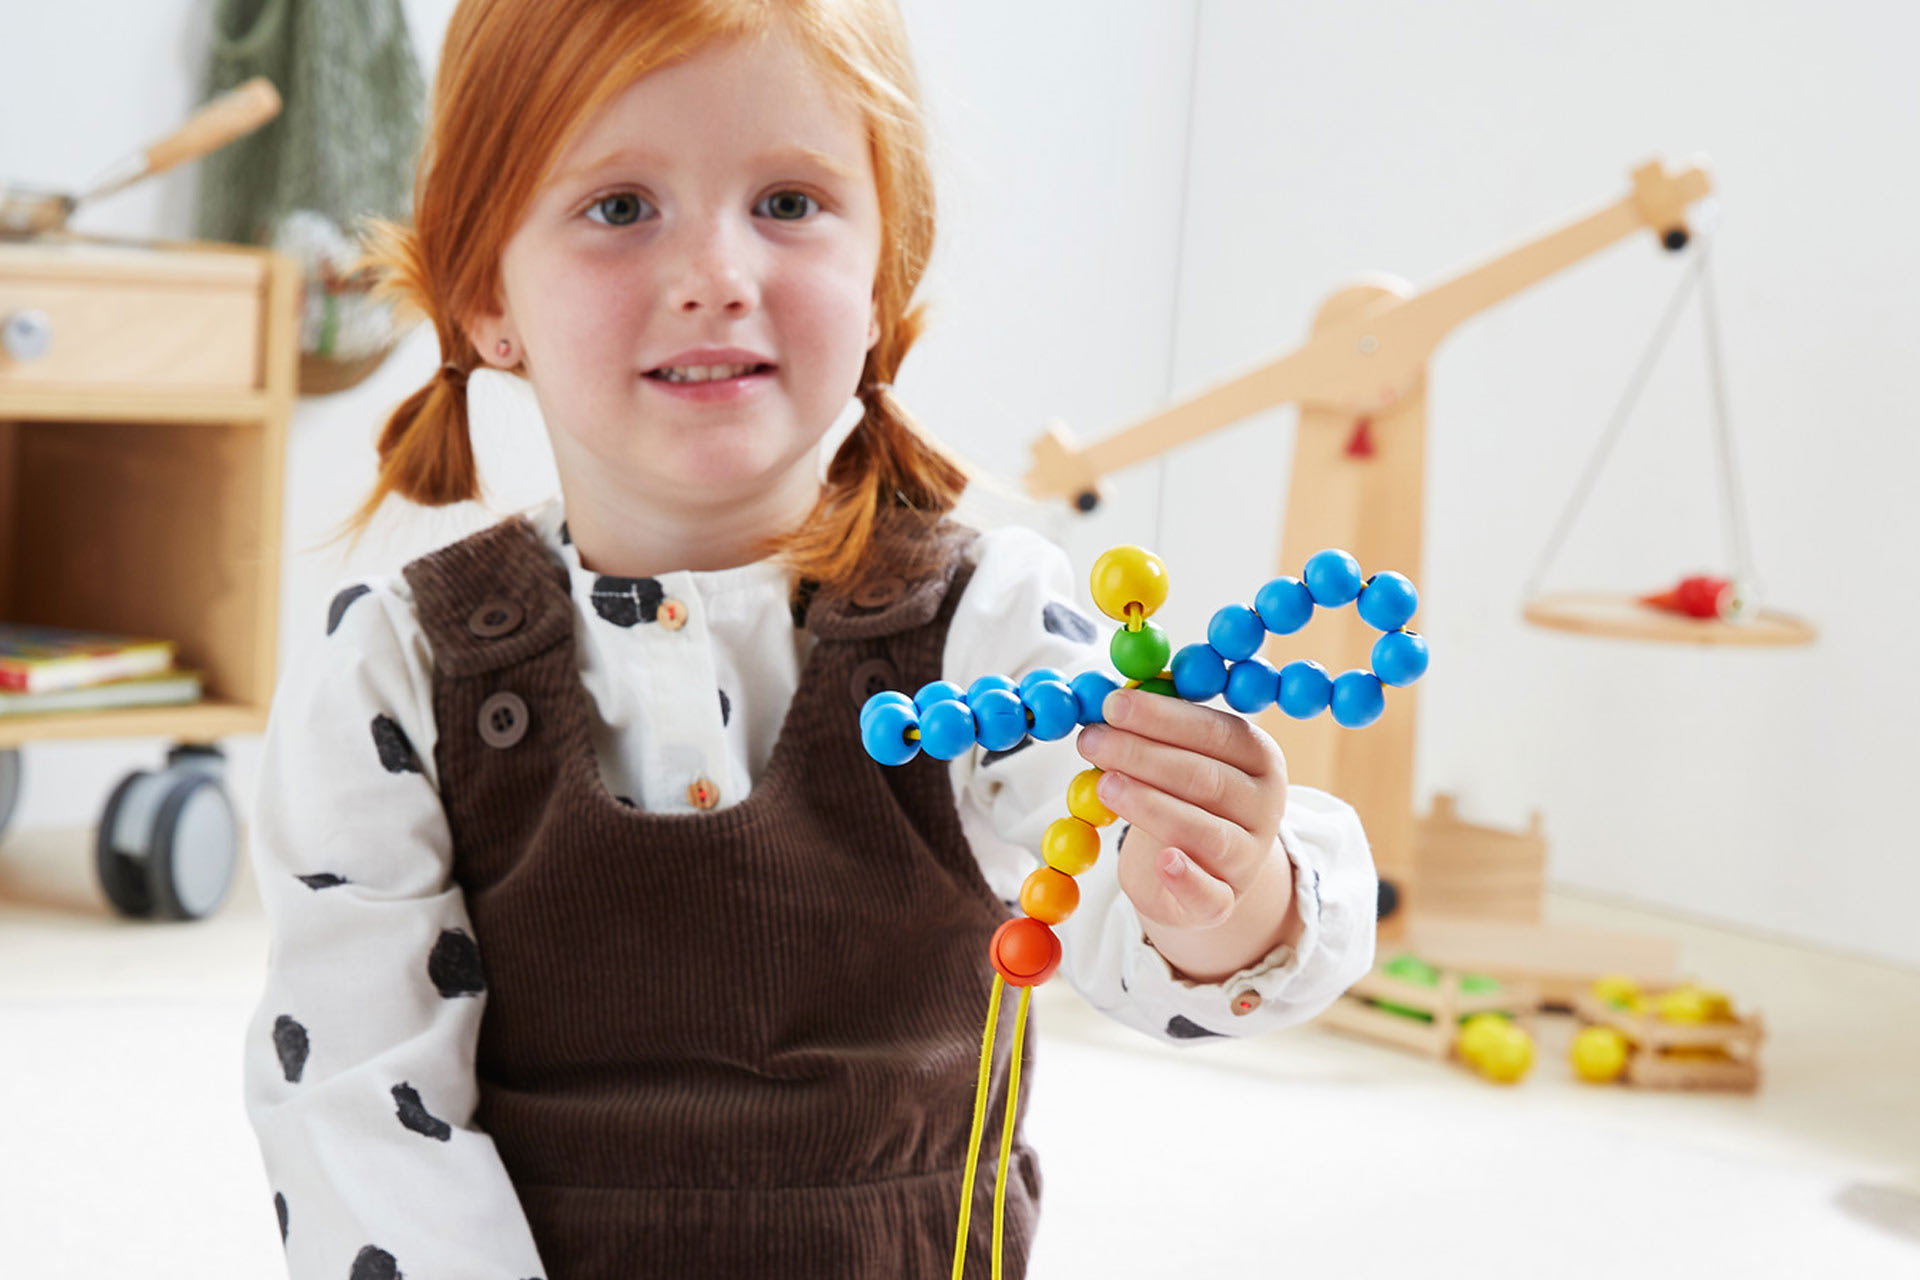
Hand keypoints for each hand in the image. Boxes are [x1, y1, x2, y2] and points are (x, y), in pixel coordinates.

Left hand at [1074, 687, 1298, 982]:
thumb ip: (1156, 729)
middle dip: (1142, 756)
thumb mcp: (1180, 757)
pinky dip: (1187, 877)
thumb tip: (1114, 697)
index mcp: (1258, 758)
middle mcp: (1264, 806)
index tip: (1112, 706)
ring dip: (1151, 805)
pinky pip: (1209, 893)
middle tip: (1091, 741)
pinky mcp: (1223, 902)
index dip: (1162, 717)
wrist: (1205, 869)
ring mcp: (1247, 857)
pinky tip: (1164, 861)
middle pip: (1205, 778)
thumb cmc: (1185, 797)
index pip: (1216, 731)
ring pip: (1205, 831)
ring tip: (1104, 784)